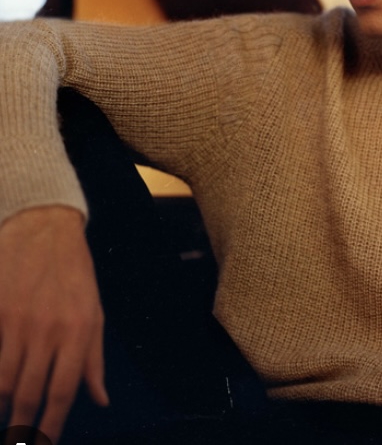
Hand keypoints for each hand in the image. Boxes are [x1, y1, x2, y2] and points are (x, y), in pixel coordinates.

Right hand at [0, 206, 108, 442]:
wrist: (43, 228)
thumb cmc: (74, 272)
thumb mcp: (94, 311)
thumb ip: (94, 359)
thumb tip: (99, 400)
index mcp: (79, 330)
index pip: (63, 393)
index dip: (51, 428)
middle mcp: (48, 330)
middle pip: (28, 395)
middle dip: (21, 430)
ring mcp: (18, 323)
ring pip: (4, 383)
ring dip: (3, 411)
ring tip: (6, 426)